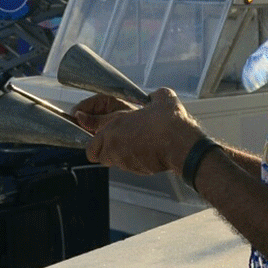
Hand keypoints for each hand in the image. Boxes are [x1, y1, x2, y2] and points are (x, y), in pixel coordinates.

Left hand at [74, 88, 204, 175]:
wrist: (184, 147)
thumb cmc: (170, 123)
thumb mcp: (162, 98)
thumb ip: (153, 96)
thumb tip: (155, 97)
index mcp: (114, 126)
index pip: (88, 128)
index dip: (86, 122)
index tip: (82, 118)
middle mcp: (114, 145)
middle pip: (95, 152)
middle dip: (101, 146)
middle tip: (115, 137)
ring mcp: (125, 161)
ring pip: (112, 160)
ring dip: (118, 153)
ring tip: (135, 143)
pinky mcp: (138, 170)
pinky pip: (130, 165)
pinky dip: (135, 159)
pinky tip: (148, 150)